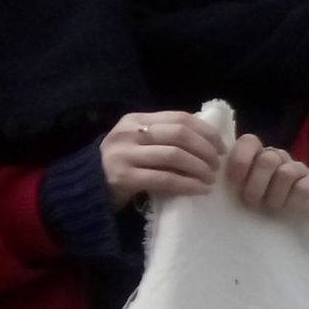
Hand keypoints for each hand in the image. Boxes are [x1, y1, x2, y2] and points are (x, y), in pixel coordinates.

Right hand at [101, 111, 223, 207]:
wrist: (86, 188)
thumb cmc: (122, 165)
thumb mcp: (138, 142)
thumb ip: (163, 136)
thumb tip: (207, 138)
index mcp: (135, 119)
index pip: (180, 118)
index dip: (206, 132)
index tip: (222, 147)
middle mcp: (129, 133)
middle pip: (180, 135)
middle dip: (205, 150)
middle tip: (217, 165)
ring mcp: (124, 154)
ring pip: (174, 156)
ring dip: (200, 168)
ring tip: (210, 178)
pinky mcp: (124, 177)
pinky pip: (165, 179)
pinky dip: (188, 184)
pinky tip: (200, 190)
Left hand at [223, 132, 308, 212]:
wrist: (292, 212)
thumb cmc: (259, 199)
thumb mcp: (241, 187)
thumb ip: (231, 179)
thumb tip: (214, 179)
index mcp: (257, 153)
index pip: (249, 142)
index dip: (241, 160)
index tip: (234, 182)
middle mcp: (277, 155)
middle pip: (267, 160)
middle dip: (256, 184)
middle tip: (251, 201)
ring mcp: (297, 166)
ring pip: (285, 173)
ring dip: (274, 195)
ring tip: (271, 206)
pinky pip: (303, 187)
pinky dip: (292, 200)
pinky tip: (288, 206)